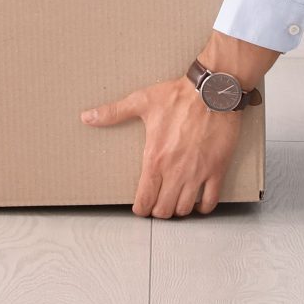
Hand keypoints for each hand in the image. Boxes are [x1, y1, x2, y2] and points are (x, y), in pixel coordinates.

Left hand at [79, 74, 239, 216]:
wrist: (212, 92)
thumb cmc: (177, 96)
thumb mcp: (141, 101)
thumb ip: (113, 113)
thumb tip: (87, 117)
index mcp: (155, 158)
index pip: (145, 199)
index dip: (140, 209)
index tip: (140, 208)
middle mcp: (176, 171)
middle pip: (164, 209)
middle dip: (158, 211)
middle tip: (157, 204)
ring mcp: (197, 173)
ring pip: (186, 209)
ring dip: (179, 210)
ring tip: (175, 202)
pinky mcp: (217, 170)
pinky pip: (211, 201)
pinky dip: (204, 208)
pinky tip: (198, 203)